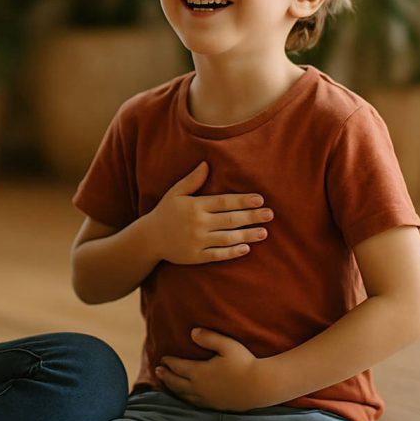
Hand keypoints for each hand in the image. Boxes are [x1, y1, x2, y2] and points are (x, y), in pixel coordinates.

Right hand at [145, 161, 272, 264]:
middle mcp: (197, 223)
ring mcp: (197, 241)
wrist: (149, 239)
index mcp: (194, 206)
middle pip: (230, 219)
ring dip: (247, 235)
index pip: (224, 202)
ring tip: (264, 232)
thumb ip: (192, 180)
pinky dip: (232, 252)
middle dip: (251, 217)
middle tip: (270, 214)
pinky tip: (246, 248)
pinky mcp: (196, 256)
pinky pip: (218, 254)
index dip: (243, 201)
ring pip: (227, 238)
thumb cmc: (165, 212)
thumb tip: (206, 164)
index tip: (259, 199)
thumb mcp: (175, 193)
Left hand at [157, 328, 277, 410]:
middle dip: (166, 375)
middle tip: (158, 370)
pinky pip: (194, 403)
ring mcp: (207, 398)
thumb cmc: (245, 363)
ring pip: (183, 394)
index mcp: (199, 372)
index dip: (169, 362)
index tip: (163, 358)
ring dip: (172, 388)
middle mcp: (199, 387)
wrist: (261, 386)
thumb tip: (192, 332)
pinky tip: (185, 396)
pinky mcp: (215, 406)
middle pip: (176, 382)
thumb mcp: (227, 345)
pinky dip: (184, 398)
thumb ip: (209, 337)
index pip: (178, 367)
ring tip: (166, 383)